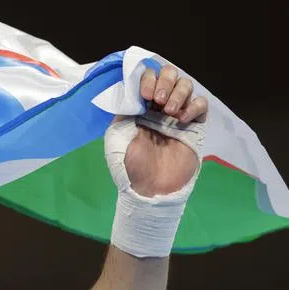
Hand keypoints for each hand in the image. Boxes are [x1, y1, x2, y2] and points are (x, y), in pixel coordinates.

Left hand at [123, 65, 208, 196]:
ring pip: (186, 85)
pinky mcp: (195, 125)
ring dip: (178, 92)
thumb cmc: (130, 166)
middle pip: (169, 74)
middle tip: (158, 101)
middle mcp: (158, 107)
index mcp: (139, 107)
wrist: (151, 188)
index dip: (148, 79)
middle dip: (165, 81)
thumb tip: (134, 92)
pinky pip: (201, 104)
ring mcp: (177, 115)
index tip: (144, 94)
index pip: (147, 77)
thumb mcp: (116, 137)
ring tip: (170, 112)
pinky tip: (183, 119)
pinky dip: (194, 105)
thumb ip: (124, 111)